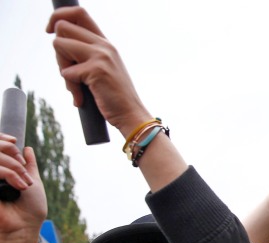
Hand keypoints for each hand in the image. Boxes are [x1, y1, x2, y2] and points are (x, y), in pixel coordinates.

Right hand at [0, 142, 46, 233]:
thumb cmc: (29, 208)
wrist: (24, 226)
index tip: (14, 143)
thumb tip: (27, 149)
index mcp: (0, 172)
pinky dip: (10, 174)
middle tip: (25, 174)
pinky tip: (19, 186)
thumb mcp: (32, 181)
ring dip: (14, 168)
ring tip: (24, 184)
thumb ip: (28, 165)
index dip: (2, 141)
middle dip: (13, 158)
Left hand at [46, 7, 151, 136]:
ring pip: (59, 45)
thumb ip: (86, 53)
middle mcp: (104, 45)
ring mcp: (101, 56)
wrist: (131, 115)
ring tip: (76, 87)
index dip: (59, 16)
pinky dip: (71, 88)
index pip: (78, 13)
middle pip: (62, 27)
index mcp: (105, 42)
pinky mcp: (96, 70)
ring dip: (62, 68)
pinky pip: (66, 72)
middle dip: (58, 50)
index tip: (50, 30)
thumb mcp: (102, 68)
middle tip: (68, 69)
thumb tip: (58, 43)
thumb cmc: (113, 96)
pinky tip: (82, 98)